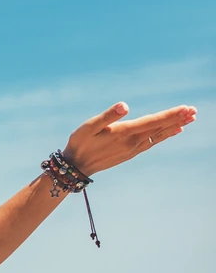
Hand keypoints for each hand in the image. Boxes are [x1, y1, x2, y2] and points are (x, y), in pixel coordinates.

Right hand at [64, 101, 195, 175]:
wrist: (76, 166)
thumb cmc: (80, 143)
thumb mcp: (88, 127)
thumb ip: (107, 116)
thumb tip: (124, 106)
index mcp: (124, 133)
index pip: (153, 121)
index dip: (170, 114)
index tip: (186, 108)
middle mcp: (132, 142)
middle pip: (160, 128)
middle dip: (177, 118)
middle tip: (194, 111)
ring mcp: (133, 149)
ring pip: (159, 135)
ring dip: (174, 126)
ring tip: (189, 119)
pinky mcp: (130, 153)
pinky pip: (152, 142)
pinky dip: (165, 135)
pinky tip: (173, 131)